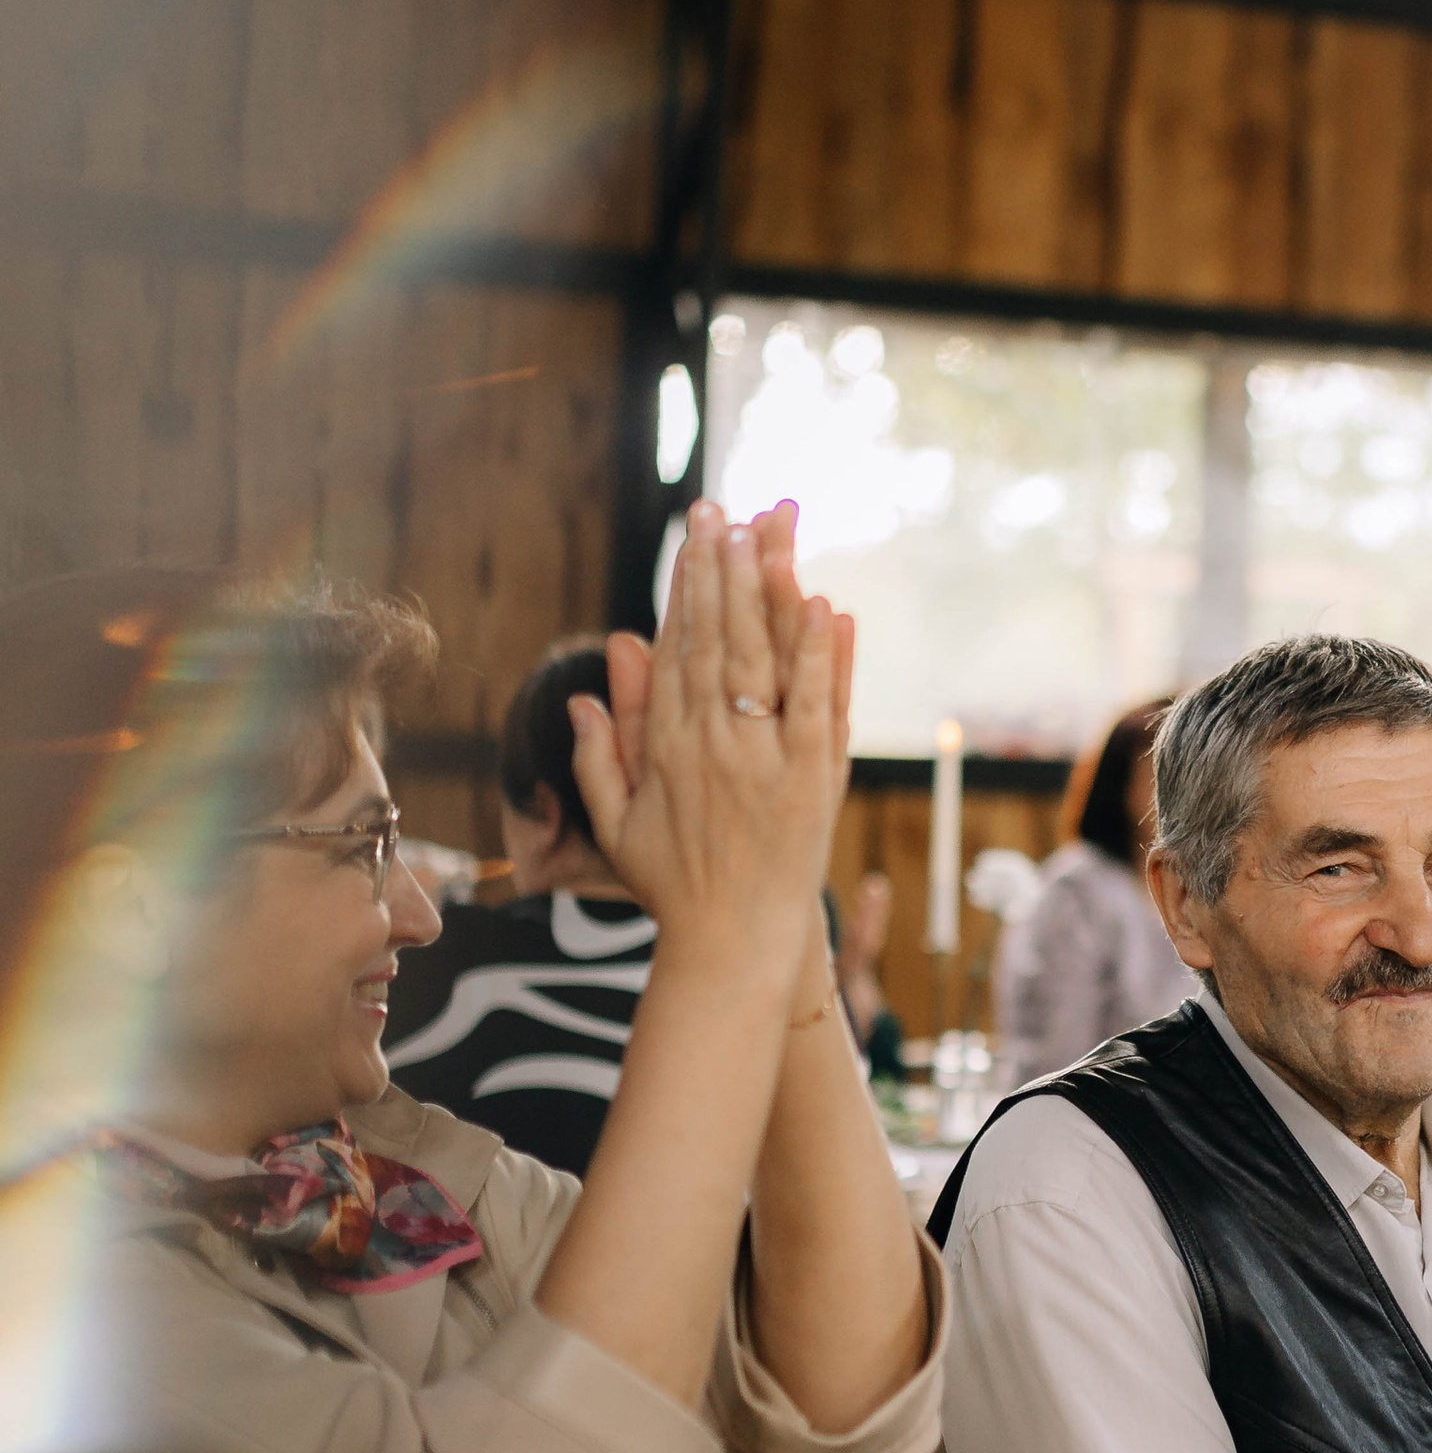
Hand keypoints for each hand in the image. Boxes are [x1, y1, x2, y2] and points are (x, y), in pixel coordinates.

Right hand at [568, 502, 851, 977]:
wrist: (733, 944)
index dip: (685, 587)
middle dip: (720, 567)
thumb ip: (600, 755)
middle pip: (716, 638)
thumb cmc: (673, 886)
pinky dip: (822, 657)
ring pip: (763, 660)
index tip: (694, 536)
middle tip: (724, 507)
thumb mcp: (617, 823)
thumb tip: (582, 692)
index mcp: (666, 747)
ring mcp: (765, 759)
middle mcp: (713, 743)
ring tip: (771, 529)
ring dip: (767, 591)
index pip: (676, 648)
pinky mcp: (813, 779)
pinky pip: (819, 706)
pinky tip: (827, 607)